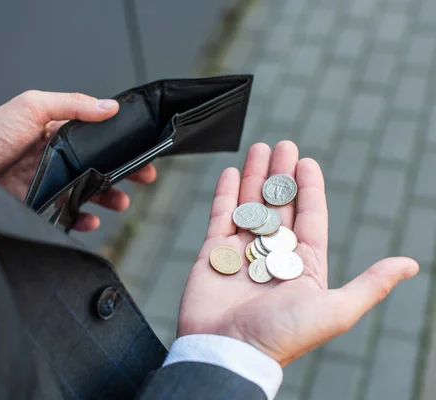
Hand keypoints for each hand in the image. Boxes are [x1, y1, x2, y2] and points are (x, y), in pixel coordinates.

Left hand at [0, 91, 156, 231]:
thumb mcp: (32, 106)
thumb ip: (71, 104)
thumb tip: (108, 106)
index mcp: (59, 132)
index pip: (99, 138)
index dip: (123, 145)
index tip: (143, 151)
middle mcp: (58, 157)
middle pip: (101, 166)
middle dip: (126, 173)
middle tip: (144, 178)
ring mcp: (51, 182)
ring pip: (90, 191)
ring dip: (109, 197)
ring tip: (121, 201)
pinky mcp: (41, 204)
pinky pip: (69, 214)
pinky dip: (83, 219)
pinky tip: (91, 219)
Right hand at [178, 141, 418, 366]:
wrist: (228, 351)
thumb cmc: (281, 335)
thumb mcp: (335, 309)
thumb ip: (370, 284)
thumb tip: (410, 265)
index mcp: (303, 265)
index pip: (310, 216)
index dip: (310, 188)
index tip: (307, 161)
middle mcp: (272, 255)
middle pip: (280, 205)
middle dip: (281, 174)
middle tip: (283, 145)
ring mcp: (242, 253)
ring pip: (251, 205)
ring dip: (255, 177)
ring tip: (259, 149)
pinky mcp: (214, 254)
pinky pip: (221, 217)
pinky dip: (226, 195)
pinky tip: (232, 174)